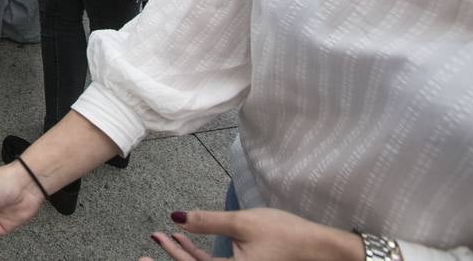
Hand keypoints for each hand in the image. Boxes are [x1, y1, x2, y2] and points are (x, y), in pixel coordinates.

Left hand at [141, 208, 364, 260]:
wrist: (318, 246)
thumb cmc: (285, 233)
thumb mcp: (242, 222)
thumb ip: (207, 221)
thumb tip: (176, 216)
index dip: (172, 254)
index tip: (155, 238)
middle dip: (174, 256)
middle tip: (154, 239)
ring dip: (185, 254)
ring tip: (168, 236)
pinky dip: (199, 255)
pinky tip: (187, 238)